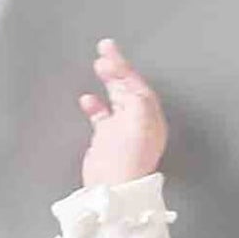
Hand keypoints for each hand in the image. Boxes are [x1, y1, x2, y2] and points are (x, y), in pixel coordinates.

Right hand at [77, 37, 168, 187]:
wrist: (112, 187)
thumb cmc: (127, 161)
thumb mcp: (138, 122)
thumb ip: (135, 99)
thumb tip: (126, 84)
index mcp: (151, 119)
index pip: (139, 85)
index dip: (125, 68)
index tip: (111, 52)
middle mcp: (139, 124)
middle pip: (128, 87)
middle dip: (117, 68)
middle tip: (105, 50)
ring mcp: (123, 131)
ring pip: (116, 97)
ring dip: (107, 80)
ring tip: (98, 64)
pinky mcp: (107, 139)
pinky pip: (102, 115)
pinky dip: (95, 104)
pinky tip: (88, 99)